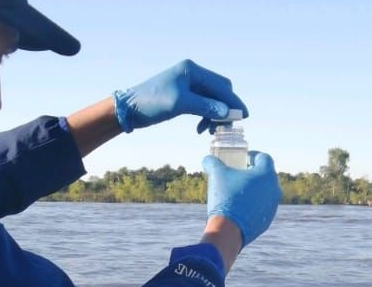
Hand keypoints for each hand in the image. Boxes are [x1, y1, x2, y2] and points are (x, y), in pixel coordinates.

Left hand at [113, 60, 247, 133]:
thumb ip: (204, 106)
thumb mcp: (179, 104)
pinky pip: (202, 105)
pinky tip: (201, 128)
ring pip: (211, 100)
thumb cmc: (150, 103)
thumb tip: (226, 112)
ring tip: (211, 130)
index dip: (233, 101)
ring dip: (215, 115)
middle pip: (219, 91)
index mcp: (192, 71)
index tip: (243, 116)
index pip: (220, 86)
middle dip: (225, 109)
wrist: (128, 109)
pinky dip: (205, 116)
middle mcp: (192, 75)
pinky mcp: (182, 96)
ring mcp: (187, 85)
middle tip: (227, 127)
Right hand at [202, 153, 280, 248]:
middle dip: (252, 174)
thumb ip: (213, 163)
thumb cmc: (226, 197)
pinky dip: (252, 205)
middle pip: (265, 176)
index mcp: (266, 174)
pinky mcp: (266, 221)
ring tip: (237, 192)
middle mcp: (274, 190)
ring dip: (253, 190)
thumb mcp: (216, 175)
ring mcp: (272, 207)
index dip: (252, 156)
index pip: (264, 158)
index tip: (242, 159)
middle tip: (239, 174)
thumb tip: (208, 160)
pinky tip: (238, 208)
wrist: (229, 230)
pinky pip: (260, 208)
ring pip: (264, 193)